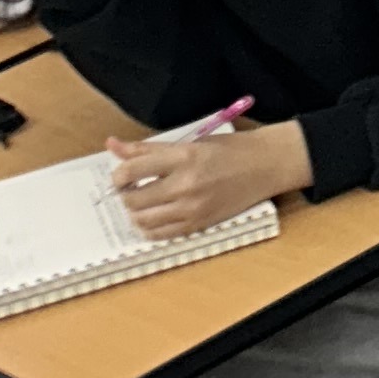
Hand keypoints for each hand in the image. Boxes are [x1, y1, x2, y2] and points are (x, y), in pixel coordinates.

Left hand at [107, 122, 309, 238]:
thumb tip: (112, 145)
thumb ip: (148, 148)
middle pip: (133, 199)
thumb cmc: (230, 149)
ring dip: (135, 212)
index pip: (132, 170)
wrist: (266, 166)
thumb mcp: (190, 142)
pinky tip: (154, 215)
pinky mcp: (198, 225)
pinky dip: (149, 227)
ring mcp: (192, 208)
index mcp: (183, 157)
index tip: (122, 175)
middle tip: (131, 188)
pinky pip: (159, 235)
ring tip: (143, 202)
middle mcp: (186, 184)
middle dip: (125, 195)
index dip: (118, 175)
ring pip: (142, 220)